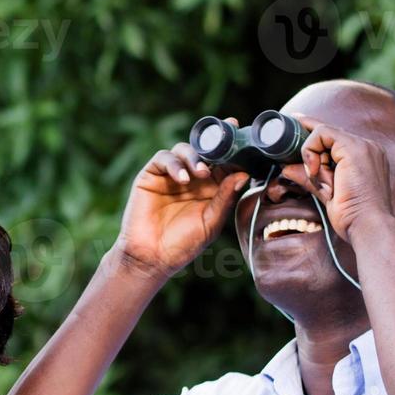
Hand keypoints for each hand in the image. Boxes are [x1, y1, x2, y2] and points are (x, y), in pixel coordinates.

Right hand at [115, 136, 250, 278]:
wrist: (151, 257)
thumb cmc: (182, 245)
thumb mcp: (211, 222)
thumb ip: (225, 198)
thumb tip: (242, 174)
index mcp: (210, 189)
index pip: (223, 162)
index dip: (232, 149)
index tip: (244, 137)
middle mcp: (191, 179)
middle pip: (203, 150)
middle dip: (214, 143)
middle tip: (224, 147)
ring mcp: (170, 176)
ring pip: (184, 150)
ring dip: (195, 156)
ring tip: (202, 172)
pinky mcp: (150, 176)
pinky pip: (163, 159)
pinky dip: (175, 164)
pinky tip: (182, 179)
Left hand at [279, 113, 394, 241]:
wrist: (367, 225)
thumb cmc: (352, 215)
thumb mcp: (326, 191)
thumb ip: (309, 177)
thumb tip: (286, 168)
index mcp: (364, 156)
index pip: (335, 138)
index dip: (313, 136)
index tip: (293, 130)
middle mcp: (366, 147)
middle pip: (328, 133)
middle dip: (306, 144)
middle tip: (290, 155)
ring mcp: (362, 145)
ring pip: (323, 131)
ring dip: (311, 154)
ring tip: (317, 177)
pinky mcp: (353, 148)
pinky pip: (322, 133)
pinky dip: (310, 150)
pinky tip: (314, 170)